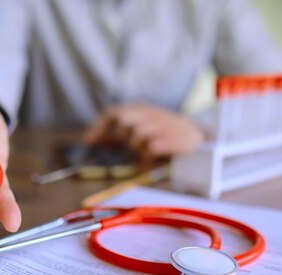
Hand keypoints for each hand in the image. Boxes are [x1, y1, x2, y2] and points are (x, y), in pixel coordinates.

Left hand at [83, 103, 203, 162]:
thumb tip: (92, 140)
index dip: (98, 127)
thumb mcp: (141, 127)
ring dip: (137, 146)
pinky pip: (151, 148)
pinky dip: (147, 156)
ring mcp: (160, 124)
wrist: (194, 135)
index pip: (112, 113)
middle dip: (121, 135)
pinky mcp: (171, 138)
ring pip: (137, 134)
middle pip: (123, 119)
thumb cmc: (162, 132)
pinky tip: (151, 158)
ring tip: (145, 151)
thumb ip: (118, 133)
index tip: (87, 141)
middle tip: (127, 145)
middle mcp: (149, 113)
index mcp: (139, 108)